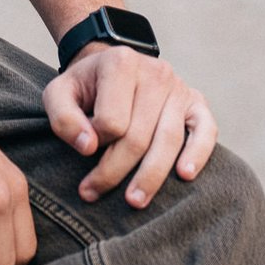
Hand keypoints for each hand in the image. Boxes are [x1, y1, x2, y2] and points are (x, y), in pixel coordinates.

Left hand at [43, 46, 216, 207]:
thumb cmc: (86, 87)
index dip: (95, 142)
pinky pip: (205, 130)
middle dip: (115, 171)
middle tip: (93, 194)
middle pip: (138, 135)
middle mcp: (155, 72)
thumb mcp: (59, 93)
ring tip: (135, 201)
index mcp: (120, 62)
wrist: (112, 67)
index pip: (111, 120)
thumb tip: (88, 147)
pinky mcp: (196, 102)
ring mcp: (179, 87)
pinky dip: (198, 154)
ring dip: (151, 176)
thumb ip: (63, 117)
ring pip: (168, 140)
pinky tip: (185, 175)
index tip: (84, 149)